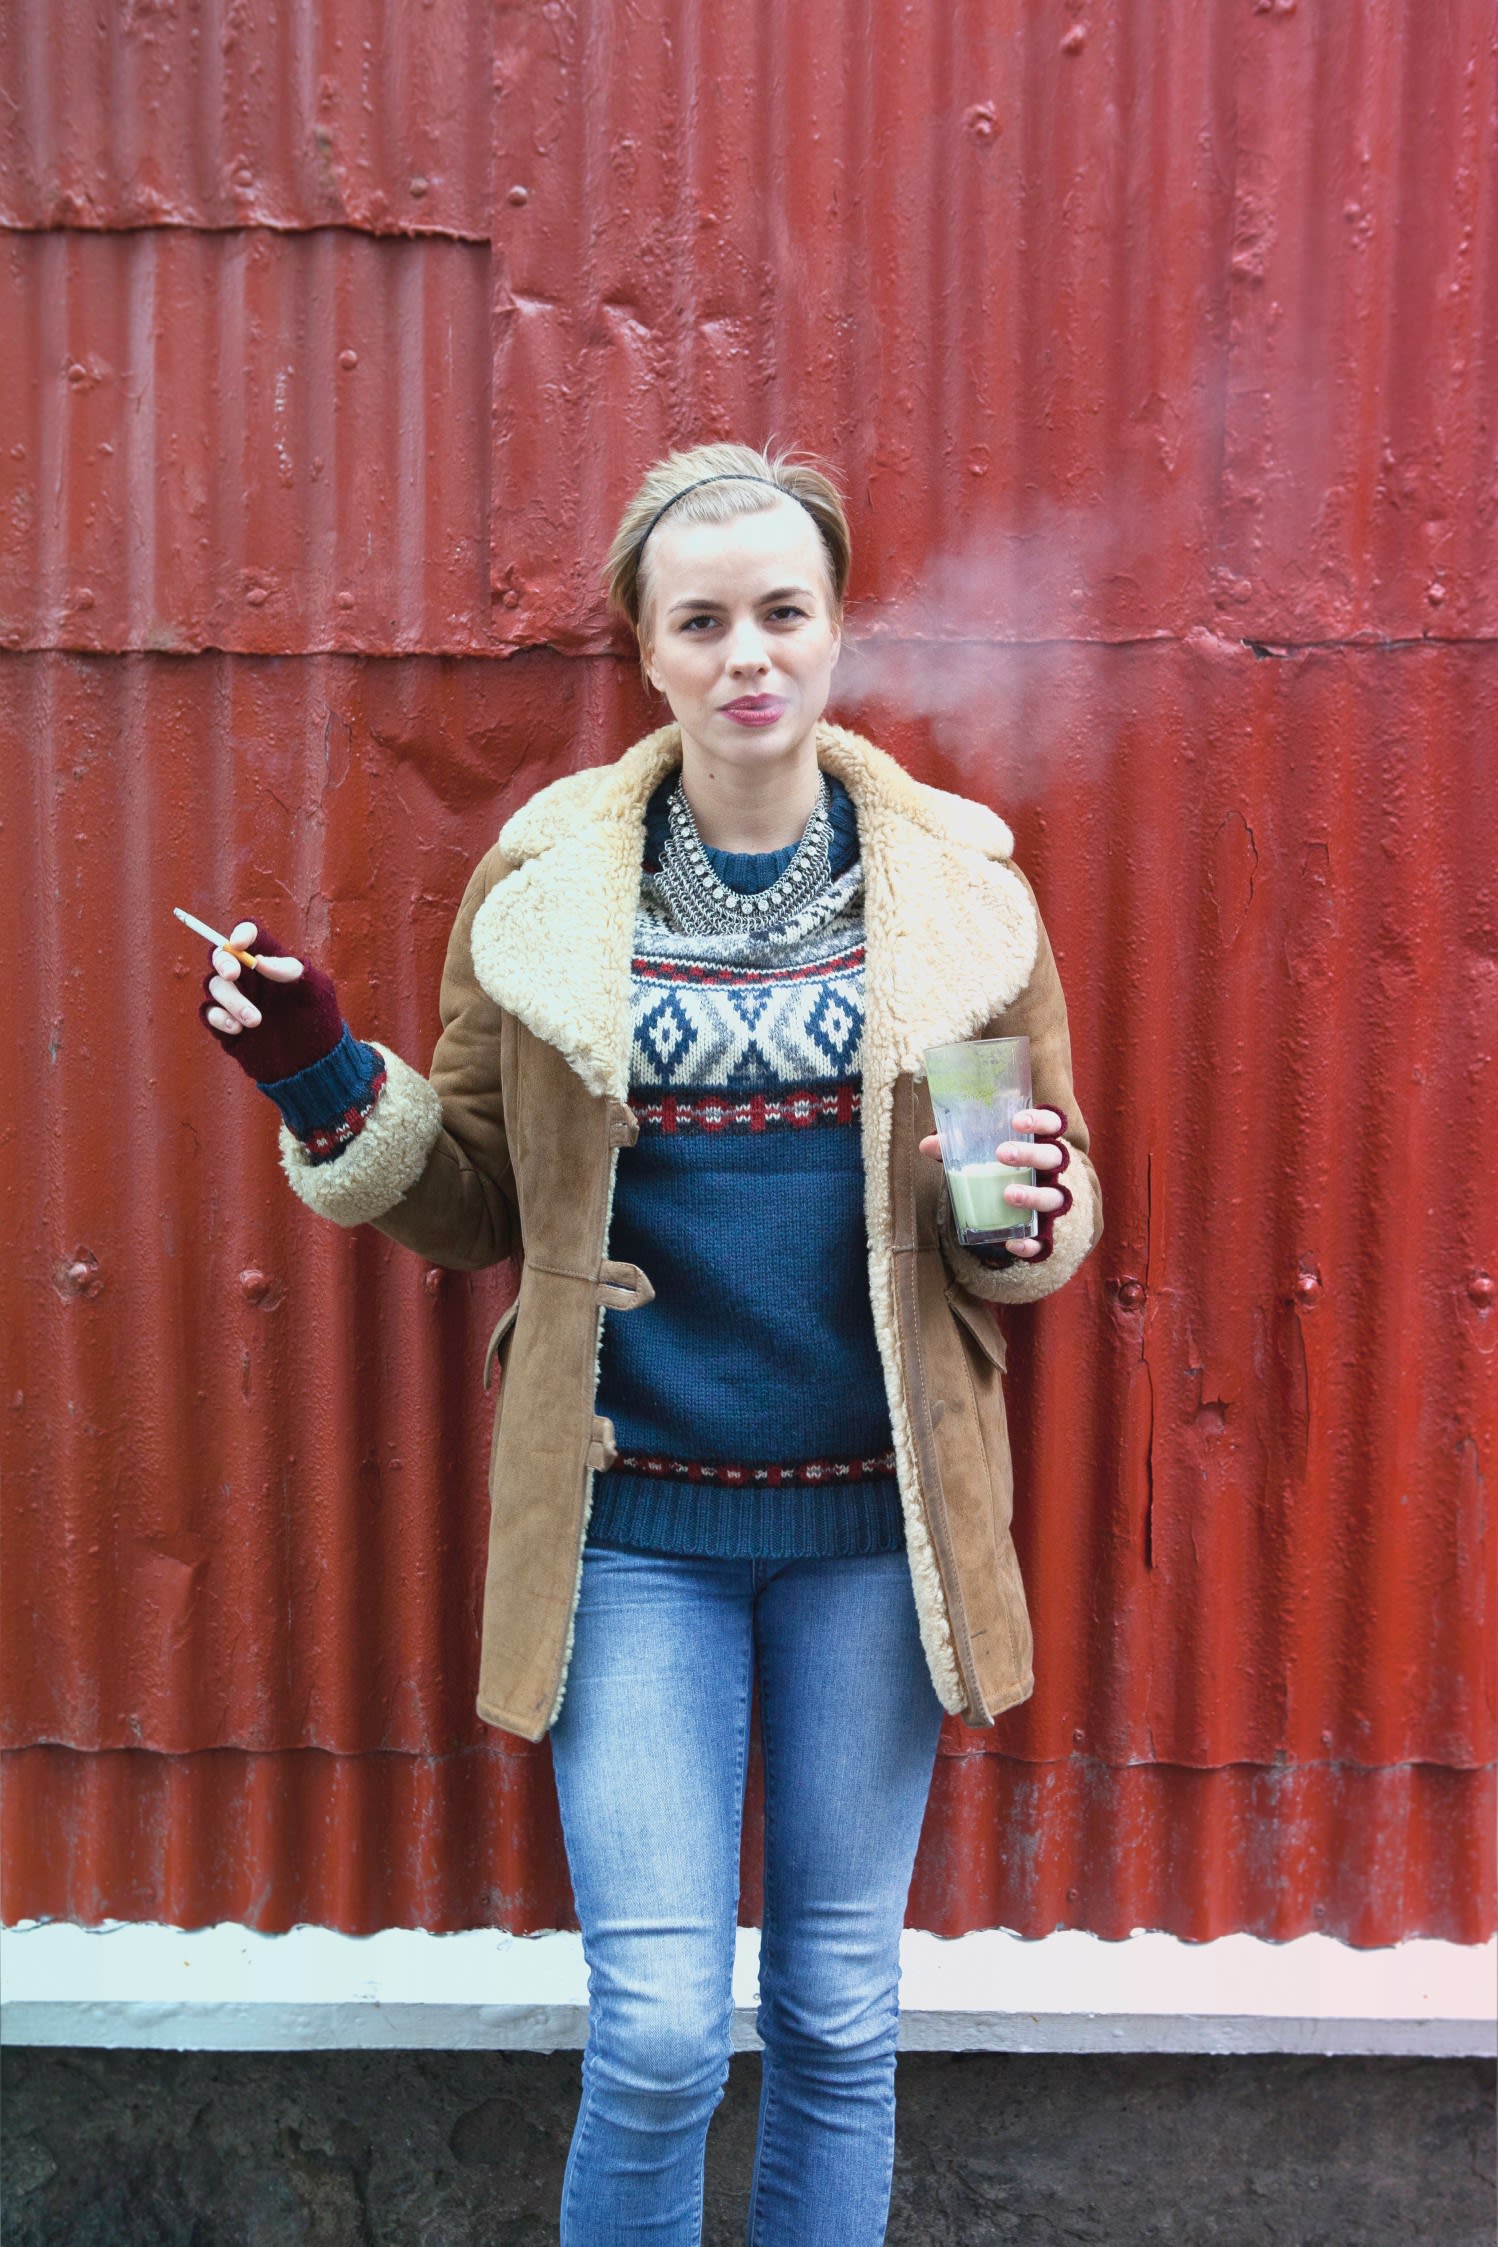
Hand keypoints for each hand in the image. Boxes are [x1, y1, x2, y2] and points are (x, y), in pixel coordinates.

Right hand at [198, 920, 343, 1083]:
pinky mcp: (226, 1024)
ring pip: (215, 986)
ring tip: (256, 1021)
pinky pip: (209, 1013)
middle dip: (223, 962)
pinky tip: (237, 1029)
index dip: (241, 934)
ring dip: (232, 1000)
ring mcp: (235, 1000)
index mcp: (271, 960)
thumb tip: (259, 961)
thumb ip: (291, 970)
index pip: (250, 935)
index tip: (240, 943)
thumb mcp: (316, 991)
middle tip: (234, 974)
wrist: (314, 1064)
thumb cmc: (319, 1020)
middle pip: (221, 956)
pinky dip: (218, 1018)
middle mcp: (249, 977)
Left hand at [918, 1106, 1068, 1260]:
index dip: (1040, 1121)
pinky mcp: (1050, 1231)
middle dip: (1031, 1154)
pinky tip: (1012, 1244)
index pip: (1052, 1124)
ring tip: (1008, 1194)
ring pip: (1056, 1197)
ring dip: (1035, 1195)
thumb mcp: (983, 1156)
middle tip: (1001, 1154)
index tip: (1016, 1122)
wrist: (1024, 1212)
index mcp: (1040, 1144)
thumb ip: (961, 1148)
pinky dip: (1031, 1243)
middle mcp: (1053, 1171)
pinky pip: (1047, 1240)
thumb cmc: (1003, 1173)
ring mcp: (1054, 1200)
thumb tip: (928, 1145)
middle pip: (1054, 1157)